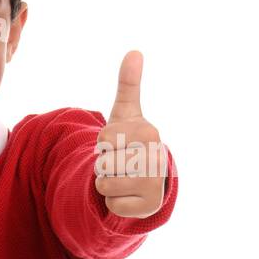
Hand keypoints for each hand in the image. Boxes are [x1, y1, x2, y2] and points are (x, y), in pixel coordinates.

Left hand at [95, 50, 167, 218]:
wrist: (146, 176)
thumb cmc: (131, 141)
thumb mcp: (126, 113)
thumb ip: (128, 84)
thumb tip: (134, 51)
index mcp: (148, 133)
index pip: (104, 141)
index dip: (103, 144)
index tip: (118, 143)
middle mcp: (156, 159)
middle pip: (102, 165)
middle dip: (104, 165)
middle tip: (120, 162)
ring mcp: (154, 184)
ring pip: (104, 185)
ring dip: (106, 183)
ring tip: (123, 177)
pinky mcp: (147, 207)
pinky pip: (111, 205)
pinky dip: (113, 202)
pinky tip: (128, 194)